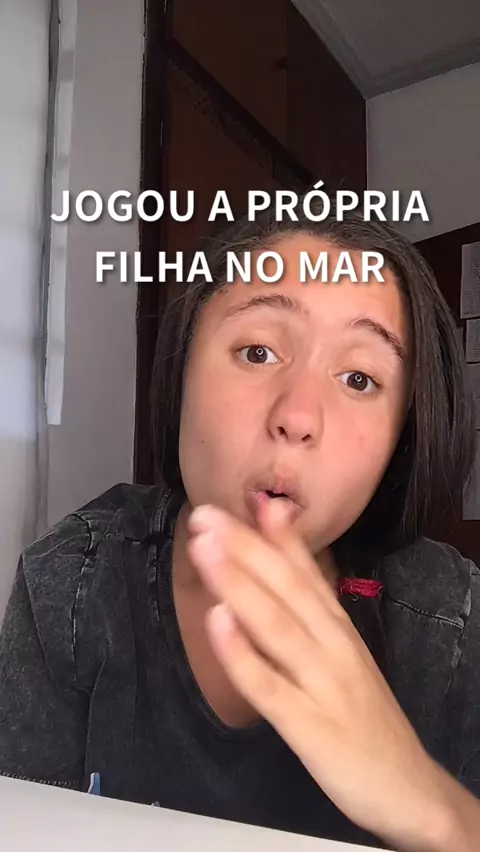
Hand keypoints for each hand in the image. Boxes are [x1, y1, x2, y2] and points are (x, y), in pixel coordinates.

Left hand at [187, 500, 478, 850]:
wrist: (407, 786)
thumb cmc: (362, 711)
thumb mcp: (339, 649)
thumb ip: (308, 606)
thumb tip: (279, 560)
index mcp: (337, 624)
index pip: (304, 569)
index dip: (271, 533)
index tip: (238, 498)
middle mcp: (332, 643)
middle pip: (286, 587)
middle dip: (245, 547)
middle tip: (205, 515)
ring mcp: (322, 682)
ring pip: (276, 625)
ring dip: (239, 583)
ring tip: (206, 548)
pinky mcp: (309, 724)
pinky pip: (269, 686)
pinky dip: (243, 653)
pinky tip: (218, 622)